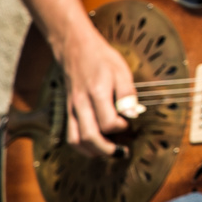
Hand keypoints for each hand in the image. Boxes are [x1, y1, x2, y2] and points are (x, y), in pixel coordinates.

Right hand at [58, 25, 139, 157]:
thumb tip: (133, 114)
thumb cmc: (101, 58)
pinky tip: (95, 146)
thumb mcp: (121, 70)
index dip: (121, 127)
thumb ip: (127, 94)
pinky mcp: (68, 111)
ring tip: (109, 153)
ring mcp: (72, 109)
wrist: (75, 48)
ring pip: (76, 140)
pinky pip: (71, 134)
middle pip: (89, 137)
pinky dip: (81, 145)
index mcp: (96, 93)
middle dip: (106, 150)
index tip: (128, 123)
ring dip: (92, 152)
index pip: (107, 122)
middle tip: (122, 152)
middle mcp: (81, 104)